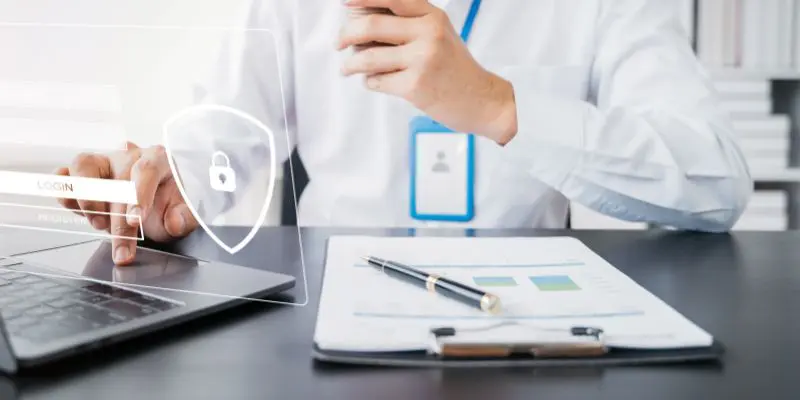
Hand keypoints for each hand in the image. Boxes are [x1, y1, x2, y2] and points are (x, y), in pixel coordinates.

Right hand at [55, 142, 198, 264]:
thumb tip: (174, 223)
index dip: (139, 196)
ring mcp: (102, 162)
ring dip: (87, 199)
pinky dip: (65, 191)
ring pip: (83, 165)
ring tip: (98, 224)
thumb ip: (184, 218)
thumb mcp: (183, 213)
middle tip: (122, 248)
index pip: (146, 171)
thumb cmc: (167, 204)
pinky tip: (74, 208)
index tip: (135, 221)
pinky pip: (64, 175)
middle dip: (117, 220)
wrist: (151, 202)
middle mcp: (127, 156)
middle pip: (116, 180)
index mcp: (157, 159)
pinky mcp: (82, 174)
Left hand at [338, 0, 517, 144]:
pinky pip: (376, 81)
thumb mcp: (439, 34)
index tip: (345, 2)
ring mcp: (422, 60)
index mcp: (432, 16)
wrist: (481, 99)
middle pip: (370, 26)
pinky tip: (374, 82)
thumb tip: (363, 21)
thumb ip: (409, 23)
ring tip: (348, 69)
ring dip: (351, 64)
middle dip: (346, 35)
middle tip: (339, 43)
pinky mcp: (415, 86)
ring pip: (368, 57)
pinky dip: (369, 82)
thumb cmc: (455, 68)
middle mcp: (428, 33)